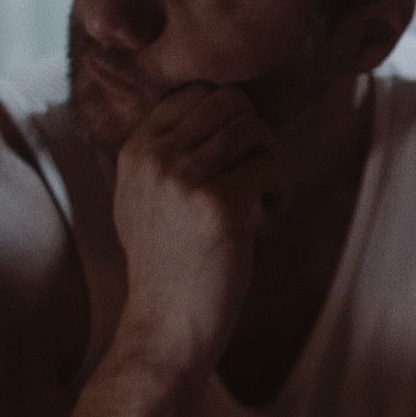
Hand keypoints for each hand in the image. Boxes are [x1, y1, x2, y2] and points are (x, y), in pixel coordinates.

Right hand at [112, 84, 281, 370]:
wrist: (167, 322)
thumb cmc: (171, 262)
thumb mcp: (148, 197)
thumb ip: (169, 153)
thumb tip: (217, 106)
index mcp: (135, 149)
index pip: (197, 94)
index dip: (231, 121)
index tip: (236, 159)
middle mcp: (154, 156)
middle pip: (230, 102)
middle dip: (257, 135)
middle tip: (258, 176)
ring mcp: (182, 177)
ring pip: (253, 129)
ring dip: (271, 162)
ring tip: (263, 199)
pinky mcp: (217, 204)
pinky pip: (269, 167)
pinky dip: (280, 191)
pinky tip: (266, 219)